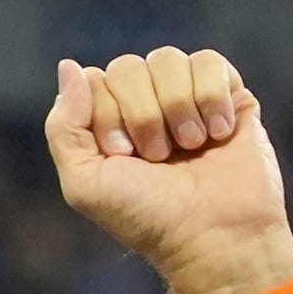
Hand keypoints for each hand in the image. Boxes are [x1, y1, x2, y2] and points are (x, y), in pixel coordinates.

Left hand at [43, 50, 292, 293]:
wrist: (214, 234)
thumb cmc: (147, 217)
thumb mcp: (86, 183)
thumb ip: (64, 127)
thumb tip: (70, 67)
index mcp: (107, 123)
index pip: (95, 81)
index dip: (107, 115)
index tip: (123, 156)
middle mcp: (144, 104)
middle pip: (128, 66)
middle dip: (142, 114)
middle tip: (159, 156)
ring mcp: (186, 97)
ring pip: (168, 59)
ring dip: (177, 108)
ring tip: (191, 147)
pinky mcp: (228, 94)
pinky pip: (209, 61)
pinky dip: (211, 97)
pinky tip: (218, 132)